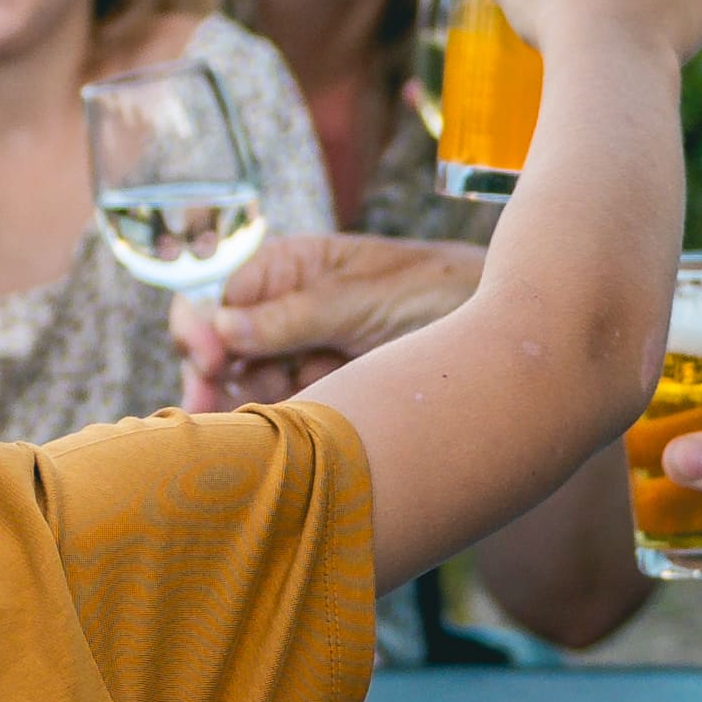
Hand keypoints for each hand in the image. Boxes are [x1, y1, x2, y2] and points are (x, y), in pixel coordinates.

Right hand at [195, 231, 476, 404]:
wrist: (500, 333)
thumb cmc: (437, 290)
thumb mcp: (365, 298)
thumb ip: (295, 315)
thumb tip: (224, 327)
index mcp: (290, 267)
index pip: (218, 294)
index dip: (201, 327)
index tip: (210, 359)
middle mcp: (286, 309)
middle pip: (220, 346)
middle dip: (215, 376)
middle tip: (213, 409)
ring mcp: (302, 353)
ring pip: (244, 386)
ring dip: (249, 403)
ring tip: (276, 413)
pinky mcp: (322, 391)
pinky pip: (280, 412)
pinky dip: (275, 424)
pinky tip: (280, 434)